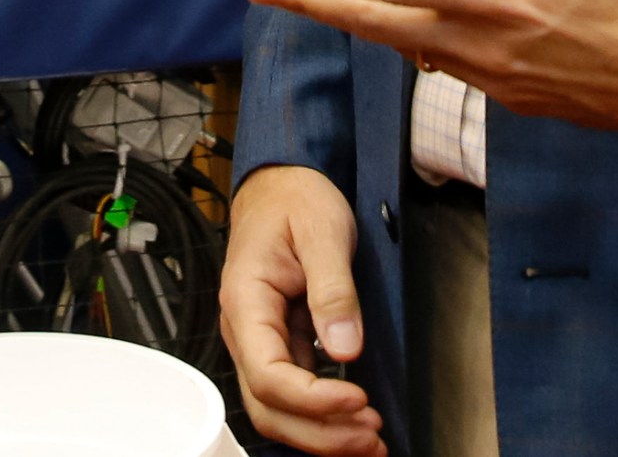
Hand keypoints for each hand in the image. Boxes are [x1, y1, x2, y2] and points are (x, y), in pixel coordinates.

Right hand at [221, 167, 384, 456]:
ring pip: (278, 410)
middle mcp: (246, 330)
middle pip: (269, 408)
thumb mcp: (322, 231)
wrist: (282, 185)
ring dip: (321, 434)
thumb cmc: (295, 200)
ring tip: (370, 438)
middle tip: (372, 434)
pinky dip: (322, 417)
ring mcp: (261, 342)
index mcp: (246, 302)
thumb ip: (333, 290)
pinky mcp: (281, 344)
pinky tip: (354, 421)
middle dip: (319, 433)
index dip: (313, 400)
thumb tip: (344, 347)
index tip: (359, 400)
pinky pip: (294, 394)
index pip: (268, 375)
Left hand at [246, 0, 617, 140]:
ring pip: (408, 49)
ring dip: (356, 22)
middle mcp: (487, 45)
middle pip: (378, 23)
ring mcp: (501, 80)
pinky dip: (410, 44)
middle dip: (313, 1)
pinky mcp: (519, 100)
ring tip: (311, 1)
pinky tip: (399, 30)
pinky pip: (447, 69)